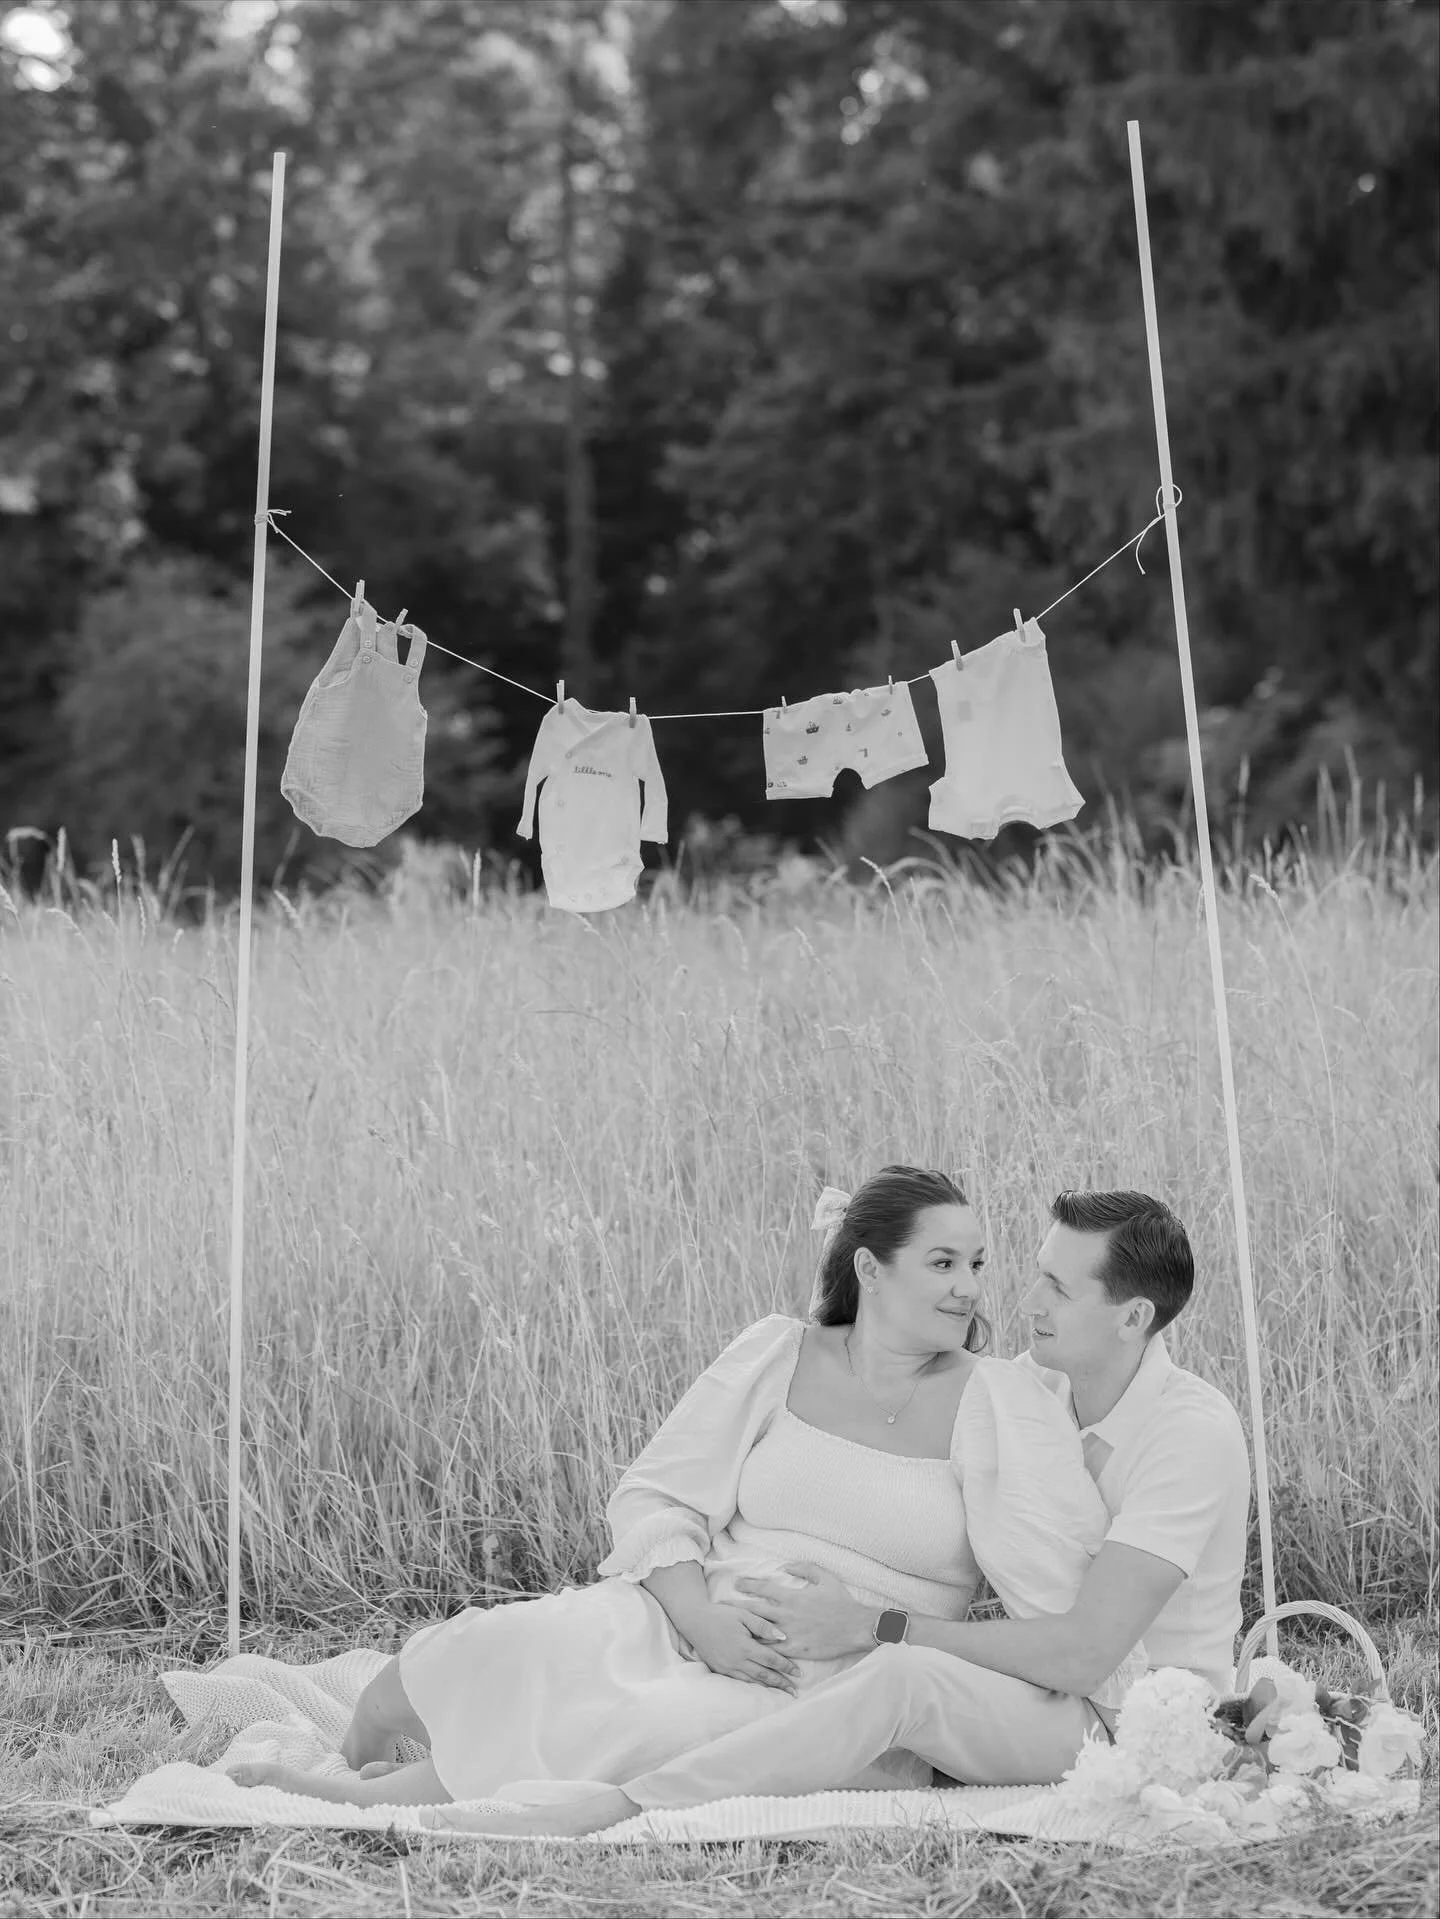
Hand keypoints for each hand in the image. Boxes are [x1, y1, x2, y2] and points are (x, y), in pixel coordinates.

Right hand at [681, 1601, 800, 1694]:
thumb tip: (783, 1637)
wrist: (694, 1621)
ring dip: (769, 1687)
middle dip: (781, 1683)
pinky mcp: (720, 1670)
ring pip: (753, 1681)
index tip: (799, 1673)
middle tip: (795, 1690)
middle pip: (764, 1675)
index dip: (786, 1666)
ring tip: (783, 1692)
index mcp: (744, 1646)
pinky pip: (741, 1681)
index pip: (770, 1660)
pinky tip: (762, 1687)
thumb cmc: (720, 1614)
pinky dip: (754, 1685)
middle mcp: (737, 1660)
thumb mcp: (743, 1614)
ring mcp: (728, 1667)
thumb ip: (763, 1626)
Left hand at [734, 1563, 874, 1659]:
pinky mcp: (795, 1650)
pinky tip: (751, 1650)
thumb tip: (786, 1566)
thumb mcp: (824, 1577)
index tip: (737, 1583)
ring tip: (731, 1629)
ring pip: (760, 1631)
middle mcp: (786, 1615)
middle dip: (738, 1606)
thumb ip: (804, 1568)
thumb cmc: (841, 1601)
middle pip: (755, 1610)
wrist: (855, 1627)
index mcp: (792, 1596)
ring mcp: (789, 1633)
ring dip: (745, 1629)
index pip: (763, 1588)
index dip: (748, 1584)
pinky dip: (762, 1649)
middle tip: (724, 1605)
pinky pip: (774, 1650)